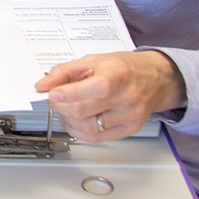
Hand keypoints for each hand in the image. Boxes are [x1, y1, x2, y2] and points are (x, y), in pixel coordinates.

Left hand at [35, 50, 187, 141]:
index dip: (67, 93)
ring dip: (68, 121)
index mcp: (118, 75)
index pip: (93, 88)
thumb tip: (43, 85)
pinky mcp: (130, 129)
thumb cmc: (123, 68)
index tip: (51, 93)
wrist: (155, 78)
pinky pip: (98, 138)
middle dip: (60, 106)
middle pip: (84, 111)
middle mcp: (127, 97)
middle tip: (54, 99)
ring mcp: (130, 115)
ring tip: (65, 110)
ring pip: (89, 128)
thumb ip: (65, 71)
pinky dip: (79, 132)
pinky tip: (75, 122)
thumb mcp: (93, 60)